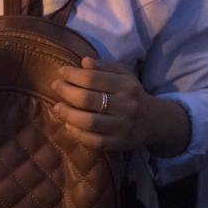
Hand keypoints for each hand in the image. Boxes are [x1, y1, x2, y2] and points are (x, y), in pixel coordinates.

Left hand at [51, 57, 188, 155]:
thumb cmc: (131, 93)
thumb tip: (84, 62)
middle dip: (67, 92)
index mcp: (126, 86)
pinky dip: (77, 133)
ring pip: (89, 122)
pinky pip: (93, 141)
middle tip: (55, 86)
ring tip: (57, 107)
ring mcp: (122, 127)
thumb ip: (104, 67)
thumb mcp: (123, 74)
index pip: (94, 79)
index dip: (73, 75)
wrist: (153, 122)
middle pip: (88, 100)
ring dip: (68, 114)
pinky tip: (68, 124)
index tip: (61, 72)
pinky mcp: (118, 144)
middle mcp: (126, 106)